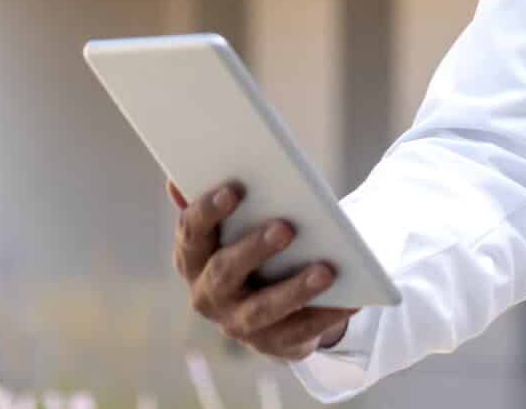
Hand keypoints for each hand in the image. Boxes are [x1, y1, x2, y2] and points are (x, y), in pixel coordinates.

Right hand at [171, 181, 356, 358]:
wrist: (272, 306)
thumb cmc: (251, 247)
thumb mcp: (232, 225)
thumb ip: (212, 201)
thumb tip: (174, 180)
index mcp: (192, 259)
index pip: (191, 233)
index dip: (208, 211)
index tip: (234, 189)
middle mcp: (208, 295)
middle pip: (225, 272)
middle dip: (254, 249)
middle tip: (286, 228)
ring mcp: (238, 324)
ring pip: (263, 309)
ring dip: (294, 289)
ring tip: (326, 270)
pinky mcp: (274, 345)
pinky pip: (301, 331)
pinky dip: (326, 315)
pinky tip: (351, 299)